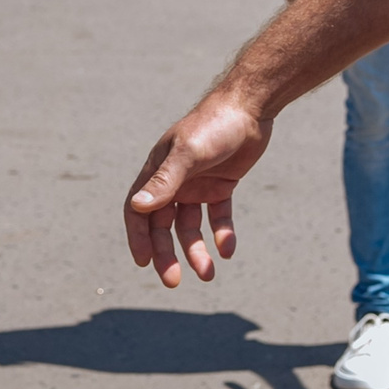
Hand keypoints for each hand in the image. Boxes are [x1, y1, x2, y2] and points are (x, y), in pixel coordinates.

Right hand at [123, 91, 272, 286]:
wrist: (250, 107)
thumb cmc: (214, 125)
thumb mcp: (188, 153)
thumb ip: (164, 181)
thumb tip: (138, 207)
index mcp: (157, 171)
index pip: (138, 211)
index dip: (138, 238)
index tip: (144, 264)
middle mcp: (174, 181)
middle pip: (163, 225)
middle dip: (167, 254)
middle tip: (174, 281)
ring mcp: (198, 184)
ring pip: (190, 226)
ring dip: (196, 250)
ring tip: (208, 273)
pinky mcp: (222, 185)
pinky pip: (218, 217)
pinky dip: (222, 234)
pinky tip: (228, 249)